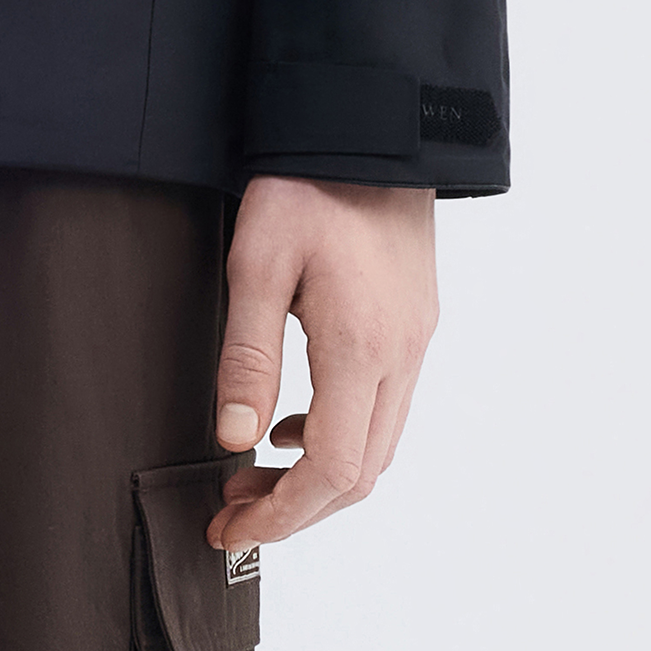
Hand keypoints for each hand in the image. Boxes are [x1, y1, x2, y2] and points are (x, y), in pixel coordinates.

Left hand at [205, 174, 436, 552]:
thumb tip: (233, 437)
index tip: (234, 528)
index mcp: (363, 348)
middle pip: (362, 474)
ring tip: (254, 473)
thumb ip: (246, 355)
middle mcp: (402, 356)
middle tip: (233, 510)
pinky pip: (387, 407)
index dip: (283, 515)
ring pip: (379, 446)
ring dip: (320, 476)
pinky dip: (342, 434)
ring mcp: (417, 341)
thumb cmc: (311, 182)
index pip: (333, 471)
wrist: (373, 123)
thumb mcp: (256, 261)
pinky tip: (295, 421)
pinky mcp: (417, 323)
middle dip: (297, 509)